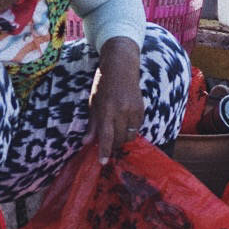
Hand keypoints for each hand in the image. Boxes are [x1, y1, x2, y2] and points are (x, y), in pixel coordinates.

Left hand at [85, 39, 143, 163]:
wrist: (121, 66)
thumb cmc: (103, 84)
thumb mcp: (93, 102)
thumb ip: (92, 123)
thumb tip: (86, 142)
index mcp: (106, 109)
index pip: (106, 135)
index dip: (104, 150)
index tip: (102, 162)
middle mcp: (121, 111)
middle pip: (119, 139)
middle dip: (113, 145)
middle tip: (106, 144)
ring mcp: (133, 110)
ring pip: (129, 136)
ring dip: (121, 139)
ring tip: (115, 135)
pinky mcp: (142, 109)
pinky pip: (136, 128)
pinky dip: (129, 130)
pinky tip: (123, 124)